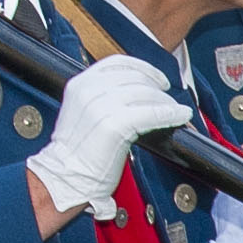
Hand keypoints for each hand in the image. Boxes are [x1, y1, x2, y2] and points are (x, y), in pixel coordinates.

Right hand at [28, 54, 190, 222]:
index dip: (144, 68)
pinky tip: (179, 116)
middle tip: (168, 98)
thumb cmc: (74, 155)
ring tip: (175, 111)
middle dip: (158, 87)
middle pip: (136, 77)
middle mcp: (90, 91)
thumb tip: (134, 94)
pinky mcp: (115, 125)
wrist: (63, 178)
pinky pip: (152, 113)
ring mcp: (102, 107)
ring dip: (166, 102)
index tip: (156, 78)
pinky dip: (170, 114)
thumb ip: (103, 98)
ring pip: (147, 94)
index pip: (118, 63)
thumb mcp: (82, 113)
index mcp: (80, 85)